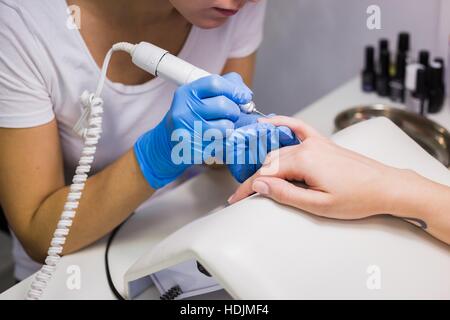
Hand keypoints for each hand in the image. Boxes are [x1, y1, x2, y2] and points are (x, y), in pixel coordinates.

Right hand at [134, 73, 252, 188]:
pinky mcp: (194, 148)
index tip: (244, 97)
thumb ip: (225, 87)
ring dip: (230, 127)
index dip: (234, 90)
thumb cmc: (191, 116)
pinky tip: (215, 139)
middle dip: (234, 111)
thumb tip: (246, 94)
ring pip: (226, 126)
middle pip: (223, 105)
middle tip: (231, 114)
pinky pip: (222, 143)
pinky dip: (224, 140)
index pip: (215, 84)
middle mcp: (184, 110)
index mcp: (186, 93)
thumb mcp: (201, 96)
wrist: (168, 142)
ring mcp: (188, 131)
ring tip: (222, 127)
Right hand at [228, 116, 405, 219]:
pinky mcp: (323, 142)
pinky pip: (298, 127)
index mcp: (305, 161)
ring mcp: (315, 142)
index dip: (247, 187)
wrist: (386, 187)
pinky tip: (269, 123)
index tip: (235, 198)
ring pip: (280, 149)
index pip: (266, 173)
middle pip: (270, 161)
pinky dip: (281, 124)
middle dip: (256, 178)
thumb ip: (286, 193)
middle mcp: (307, 147)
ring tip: (254, 176)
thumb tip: (259, 184)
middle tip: (245, 194)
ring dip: (265, 162)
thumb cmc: (357, 198)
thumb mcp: (319, 205)